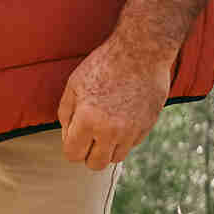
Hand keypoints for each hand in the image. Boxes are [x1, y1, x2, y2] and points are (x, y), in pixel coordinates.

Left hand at [59, 35, 175, 169]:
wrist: (143, 49)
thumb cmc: (104, 64)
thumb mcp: (74, 86)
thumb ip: (66, 116)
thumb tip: (68, 138)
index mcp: (88, 121)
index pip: (72, 155)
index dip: (72, 146)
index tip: (76, 135)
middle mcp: (110, 130)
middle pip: (94, 164)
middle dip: (89, 153)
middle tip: (90, 137)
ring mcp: (132, 130)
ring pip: (115, 158)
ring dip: (108, 148)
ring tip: (107, 127)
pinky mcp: (148, 125)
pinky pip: (132, 145)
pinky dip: (125, 138)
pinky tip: (123, 117)